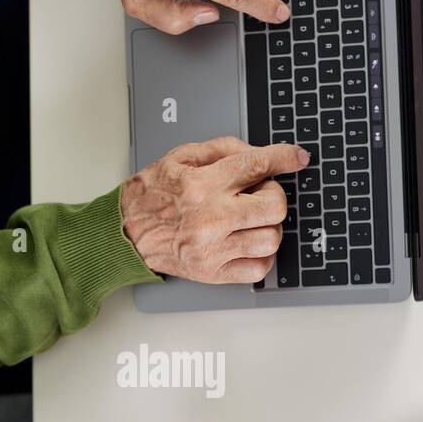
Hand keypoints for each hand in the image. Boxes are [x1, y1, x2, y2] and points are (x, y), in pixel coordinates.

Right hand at [121, 137, 307, 282]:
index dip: (285, 158)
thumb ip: (223, 149)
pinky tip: (247, 241)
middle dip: (273, 195)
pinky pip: (259, 268)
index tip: (298, 157)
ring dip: (269, 226)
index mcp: (202, 185)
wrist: (125, 234)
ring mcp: (213, 249)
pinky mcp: (213, 273)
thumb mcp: (181, 156)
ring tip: (251, 220)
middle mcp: (210, 218)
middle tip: (257, 194)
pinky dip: (261, 254)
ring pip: (272, 238)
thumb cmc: (152, 194)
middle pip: (274, 206)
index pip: (257, 165)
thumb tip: (259, 153)